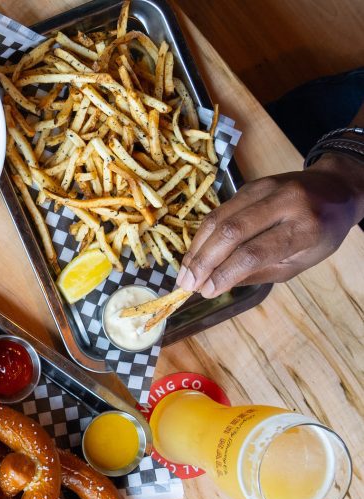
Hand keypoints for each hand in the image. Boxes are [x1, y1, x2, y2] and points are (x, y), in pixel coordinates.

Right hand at [177, 152, 363, 297]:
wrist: (335, 188)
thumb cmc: (321, 233)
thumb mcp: (300, 261)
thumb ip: (260, 272)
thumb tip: (215, 285)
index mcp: (305, 229)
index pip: (255, 252)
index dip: (225, 273)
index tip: (207, 292)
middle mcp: (285, 203)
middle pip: (231, 232)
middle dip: (204, 261)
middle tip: (187, 284)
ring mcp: (265, 189)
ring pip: (219, 218)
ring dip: (197, 249)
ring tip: (185, 273)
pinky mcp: (250, 185)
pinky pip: (220, 211)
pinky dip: (203, 235)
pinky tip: (195, 254)